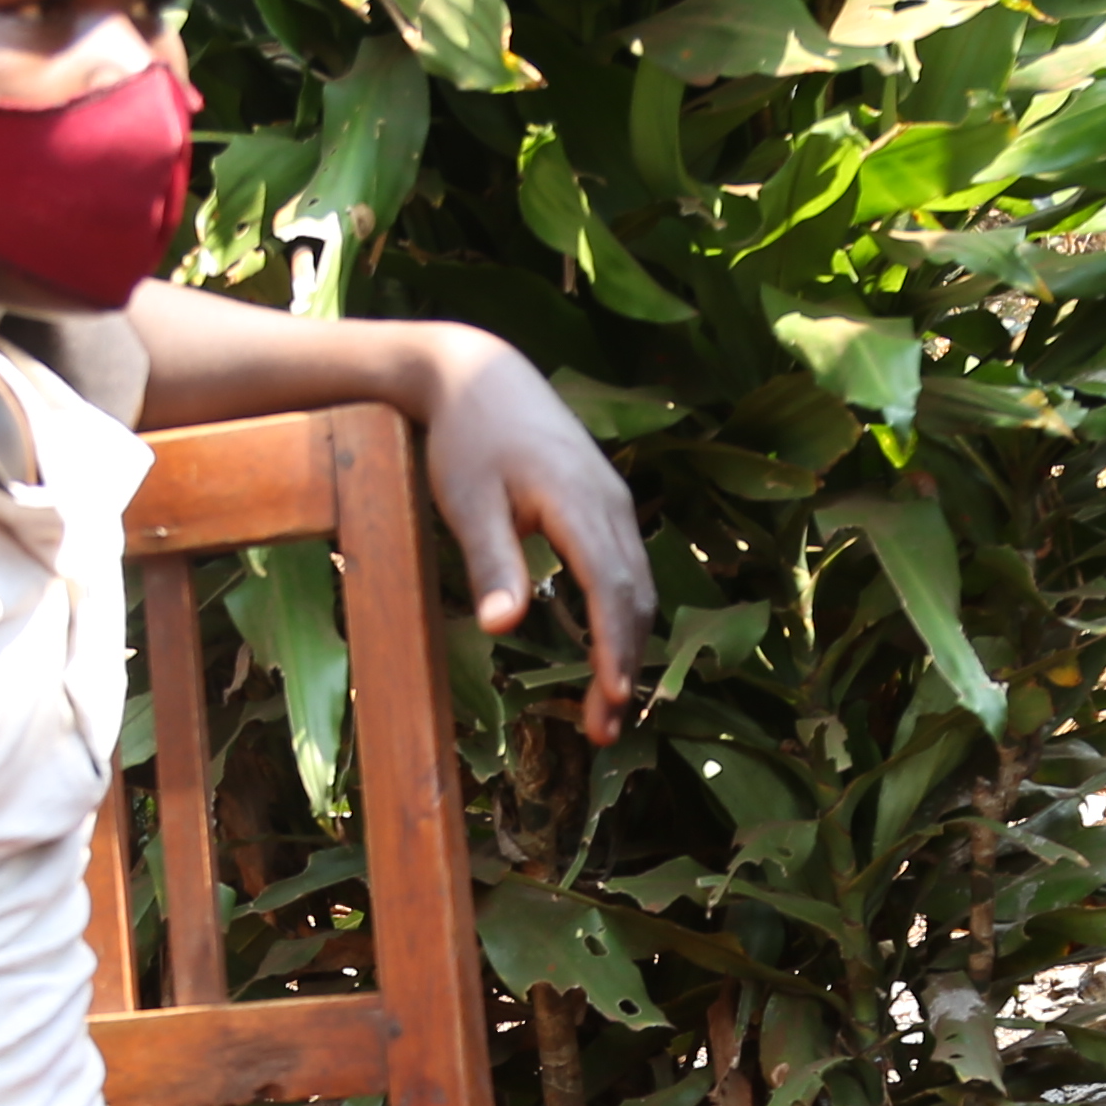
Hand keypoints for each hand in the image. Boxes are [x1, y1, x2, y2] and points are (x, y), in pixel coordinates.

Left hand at [403, 330, 655, 739]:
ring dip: (628, 648)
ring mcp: (616, 503)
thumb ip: (492, 563)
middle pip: (633, 596)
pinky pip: (628, 570)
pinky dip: (624, 618)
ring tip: (606, 708)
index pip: (609, 585)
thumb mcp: (468, 502)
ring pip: (638, 587)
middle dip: (624, 666)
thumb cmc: (468, 438)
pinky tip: (608, 653)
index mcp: (577, 501)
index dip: (613, 646)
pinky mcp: (608, 505)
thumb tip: (504, 629)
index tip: (611, 698)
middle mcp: (611, 503)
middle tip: (604, 731)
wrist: (483, 374)